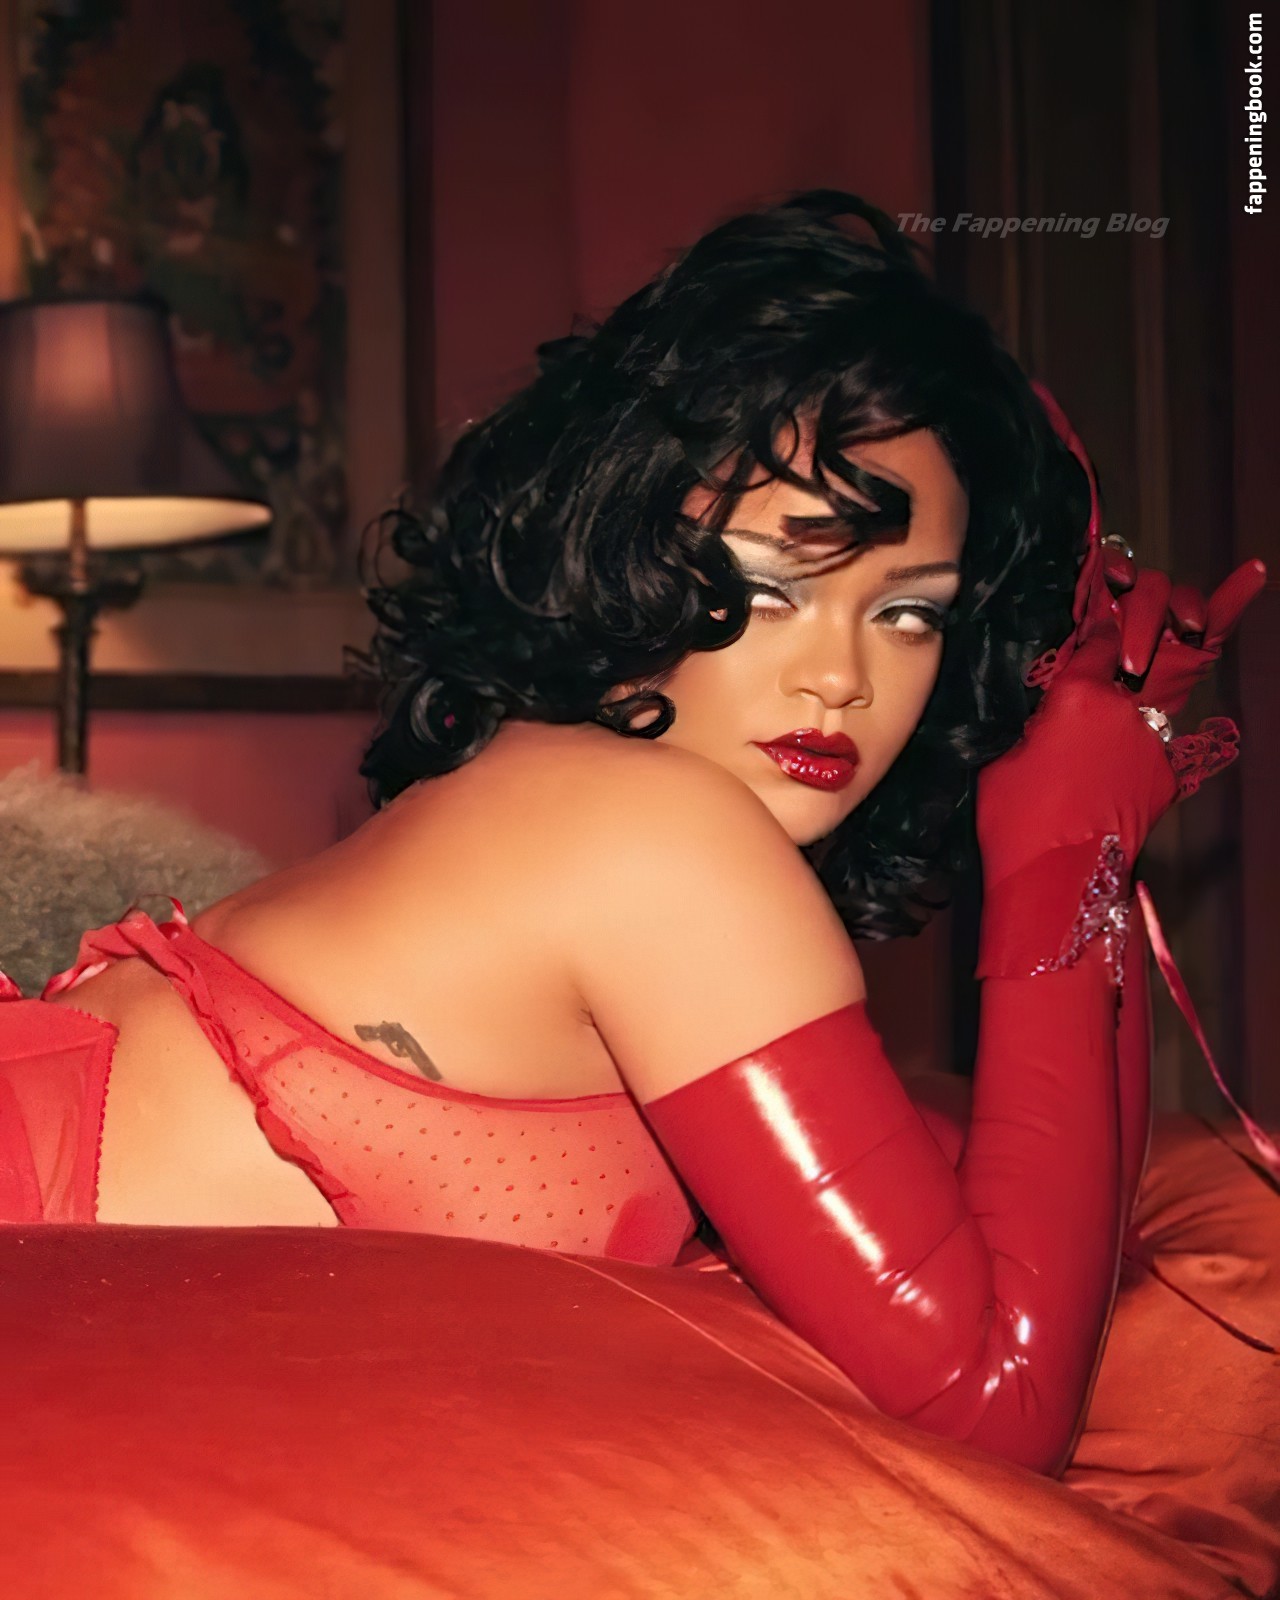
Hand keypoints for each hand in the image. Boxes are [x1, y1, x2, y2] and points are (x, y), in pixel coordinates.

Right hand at [976, 545, 1261, 891]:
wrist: (1058, 883)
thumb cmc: (1013, 820)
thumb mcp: (1003, 753)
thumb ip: (1032, 715)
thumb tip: (1043, 703)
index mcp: (1075, 694)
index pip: (1098, 634)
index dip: (1102, 617)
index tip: (1109, 602)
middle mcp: (1124, 705)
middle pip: (1147, 644)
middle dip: (1161, 615)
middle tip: (1232, 581)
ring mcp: (1153, 739)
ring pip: (1159, 693)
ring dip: (1159, 678)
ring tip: (1227, 604)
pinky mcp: (1167, 772)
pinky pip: (1158, 740)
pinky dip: (1145, 742)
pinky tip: (1125, 756)